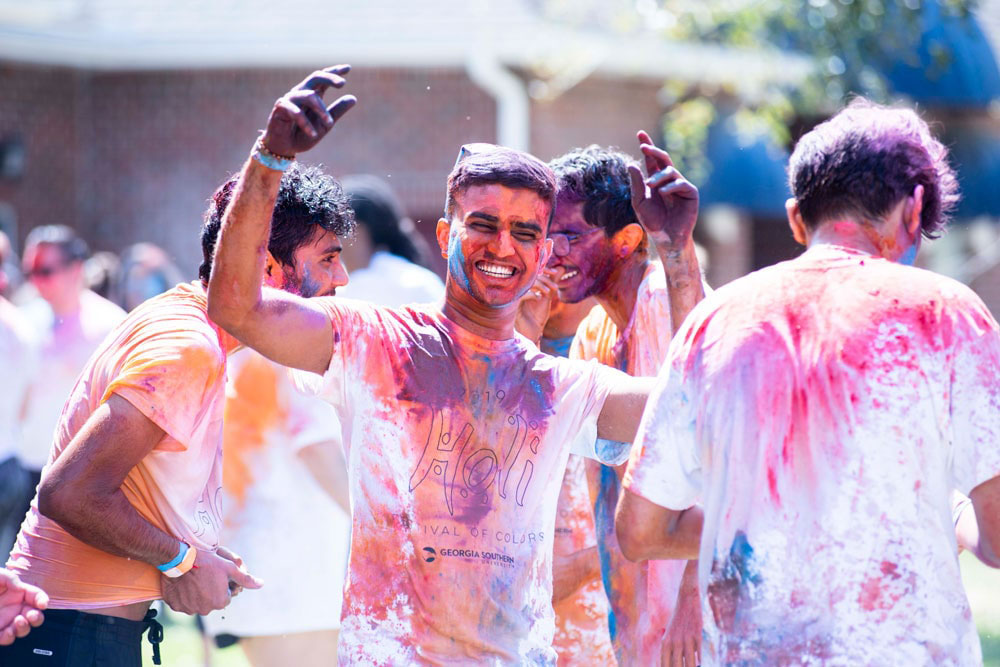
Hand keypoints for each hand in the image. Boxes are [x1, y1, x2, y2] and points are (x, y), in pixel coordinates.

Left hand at [0, 569, 46, 645]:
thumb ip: (9, 577)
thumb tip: (20, 587)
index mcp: (15, 592)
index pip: (35, 596)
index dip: (42, 599)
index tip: (42, 603)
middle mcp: (12, 607)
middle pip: (34, 614)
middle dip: (37, 617)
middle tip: (32, 615)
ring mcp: (4, 620)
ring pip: (23, 628)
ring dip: (25, 627)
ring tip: (18, 622)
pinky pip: (7, 638)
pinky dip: (10, 637)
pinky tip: (7, 632)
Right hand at [161, 548, 261, 615]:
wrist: (178, 560)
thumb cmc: (206, 562)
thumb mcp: (229, 567)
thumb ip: (245, 579)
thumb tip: (261, 584)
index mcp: (220, 602)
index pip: (226, 596)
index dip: (223, 585)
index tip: (216, 575)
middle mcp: (205, 610)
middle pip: (212, 601)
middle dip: (211, 591)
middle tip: (205, 576)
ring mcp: (189, 609)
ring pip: (198, 602)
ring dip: (198, 594)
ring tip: (194, 579)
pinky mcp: (176, 607)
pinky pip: (184, 603)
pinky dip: (185, 596)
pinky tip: (184, 584)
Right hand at [261, 65, 357, 157]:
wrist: (285, 148)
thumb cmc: (303, 134)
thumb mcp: (325, 124)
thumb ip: (337, 111)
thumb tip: (353, 98)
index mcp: (313, 95)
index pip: (323, 79)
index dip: (334, 72)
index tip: (348, 68)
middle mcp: (301, 93)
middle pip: (315, 77)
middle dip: (329, 78)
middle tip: (342, 84)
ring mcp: (290, 99)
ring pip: (309, 95)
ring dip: (321, 110)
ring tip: (330, 123)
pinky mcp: (280, 108)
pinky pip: (295, 112)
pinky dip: (305, 123)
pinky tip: (313, 134)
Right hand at [515, 268, 559, 343]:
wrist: (532, 332)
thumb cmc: (536, 316)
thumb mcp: (547, 297)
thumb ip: (552, 283)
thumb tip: (561, 268)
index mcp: (525, 285)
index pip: (533, 272)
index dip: (543, 270)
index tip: (554, 272)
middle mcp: (518, 289)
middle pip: (529, 276)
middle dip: (544, 280)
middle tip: (555, 287)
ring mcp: (514, 297)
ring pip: (525, 283)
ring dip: (539, 285)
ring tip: (548, 292)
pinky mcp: (512, 306)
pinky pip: (520, 295)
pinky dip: (530, 294)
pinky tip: (538, 298)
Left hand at [628, 130, 698, 248]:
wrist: (666, 237)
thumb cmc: (652, 221)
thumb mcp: (639, 201)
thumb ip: (636, 184)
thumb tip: (630, 164)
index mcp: (655, 180)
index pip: (651, 159)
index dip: (647, 146)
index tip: (640, 134)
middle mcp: (668, 179)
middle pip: (663, 158)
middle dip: (654, 150)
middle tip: (644, 147)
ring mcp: (680, 185)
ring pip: (670, 171)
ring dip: (658, 177)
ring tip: (651, 186)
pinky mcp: (690, 193)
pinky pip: (680, 183)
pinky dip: (670, 186)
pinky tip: (663, 193)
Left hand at [661, 564, 701, 666]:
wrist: (686, 598)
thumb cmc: (678, 620)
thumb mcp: (670, 635)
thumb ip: (671, 651)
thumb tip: (673, 664)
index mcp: (665, 643)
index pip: (665, 664)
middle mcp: (674, 642)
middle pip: (676, 665)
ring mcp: (686, 638)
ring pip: (689, 662)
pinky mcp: (697, 634)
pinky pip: (698, 651)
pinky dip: (699, 660)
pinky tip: (700, 663)